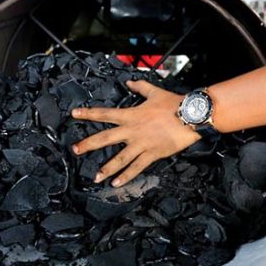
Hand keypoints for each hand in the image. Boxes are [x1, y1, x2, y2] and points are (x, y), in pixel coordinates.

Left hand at [71, 80, 200, 186]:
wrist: (190, 116)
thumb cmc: (174, 104)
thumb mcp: (154, 92)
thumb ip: (140, 87)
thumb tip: (130, 82)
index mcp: (131, 115)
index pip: (105, 113)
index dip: (88, 113)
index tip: (74, 114)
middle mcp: (132, 130)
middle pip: (105, 138)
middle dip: (88, 144)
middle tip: (75, 150)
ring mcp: (141, 144)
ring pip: (120, 158)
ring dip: (106, 168)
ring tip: (96, 177)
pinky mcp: (152, 154)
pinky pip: (137, 167)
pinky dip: (127, 176)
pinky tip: (117, 183)